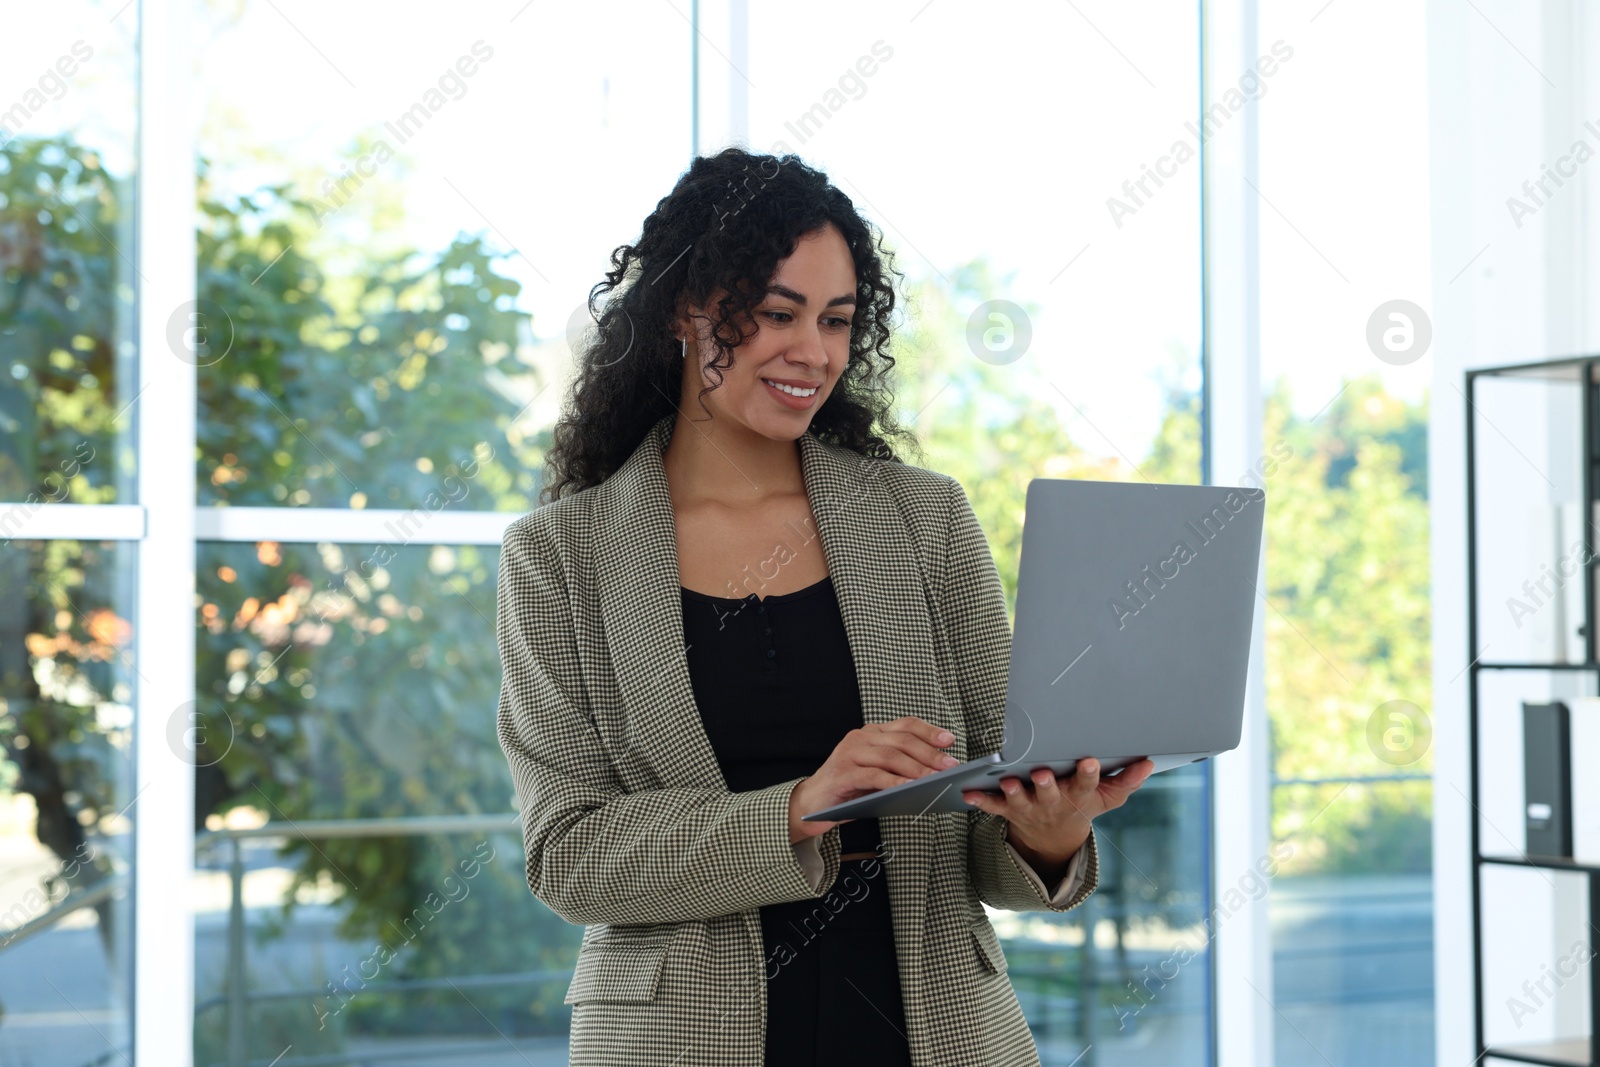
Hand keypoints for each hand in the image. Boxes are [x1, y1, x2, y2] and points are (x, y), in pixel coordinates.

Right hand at [788, 716, 957, 843]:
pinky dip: (894, 782)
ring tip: (936, 780)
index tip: (950, 740)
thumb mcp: (878, 774)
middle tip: (951, 766)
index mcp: (871, 733)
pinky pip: (874, 776)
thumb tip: (936, 774)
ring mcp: (849, 753)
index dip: (929, 731)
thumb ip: (900, 769)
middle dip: (930, 753)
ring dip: (916, 769)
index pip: (905, 725)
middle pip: (901, 740)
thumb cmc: (850, 790)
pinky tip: (910, 789)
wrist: (812, 805)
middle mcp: (860, 738)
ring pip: (890, 756)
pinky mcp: (842, 773)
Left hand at [961, 757, 1154, 883]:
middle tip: (1042, 773)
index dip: (1087, 774)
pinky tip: (968, 793)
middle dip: (1046, 785)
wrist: (1054, 841)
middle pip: (1050, 794)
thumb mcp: (1107, 799)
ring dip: (1013, 793)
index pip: (1086, 785)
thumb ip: (1126, 781)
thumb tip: (1148, 763)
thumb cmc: (1082, 806)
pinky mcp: (1009, 812)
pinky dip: (981, 801)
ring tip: (1007, 782)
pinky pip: (994, 808)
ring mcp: (1030, 810)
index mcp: (1078, 797)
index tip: (1088, 761)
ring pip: (1020, 802)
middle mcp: (1053, 804)